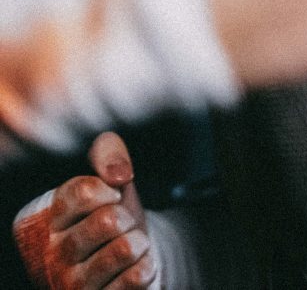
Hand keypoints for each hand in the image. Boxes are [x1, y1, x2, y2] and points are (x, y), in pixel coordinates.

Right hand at [13, 132, 156, 289]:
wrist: (127, 257)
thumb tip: (118, 173)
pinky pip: (135, 277)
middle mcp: (48, 256)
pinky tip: (134, 267)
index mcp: (39, 220)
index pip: (81, 193)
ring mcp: (70, 286)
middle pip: (108, 221)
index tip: (110, 195)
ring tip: (128, 246)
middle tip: (120, 225)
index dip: (108, 189)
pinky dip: (145, 265)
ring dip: (138, 241)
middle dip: (126, 216)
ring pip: (123, 249)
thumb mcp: (107, 176)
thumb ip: (107, 152)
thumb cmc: (112, 211)